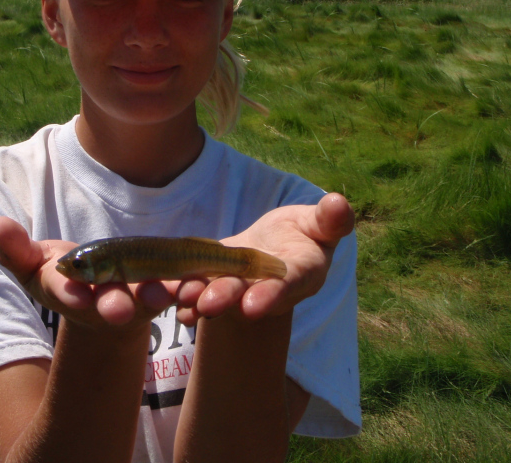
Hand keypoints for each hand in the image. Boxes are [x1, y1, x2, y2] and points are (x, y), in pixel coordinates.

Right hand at [0, 217, 176, 329]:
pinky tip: (197, 282)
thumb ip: (15, 248)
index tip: (73, 294)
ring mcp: (133, 298)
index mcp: (68, 291)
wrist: (100, 295)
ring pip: (145, 299)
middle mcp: (100, 300)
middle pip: (108, 303)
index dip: (69, 291)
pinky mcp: (161, 291)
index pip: (65, 291)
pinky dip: (187, 288)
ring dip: (156, 296)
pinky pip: (175, 290)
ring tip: (166, 293)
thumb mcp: (32, 264)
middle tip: (120, 310)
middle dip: (114, 305)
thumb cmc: (61, 275)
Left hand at [174, 193, 354, 324]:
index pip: (286, 286)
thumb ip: (329, 220)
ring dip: (199, 297)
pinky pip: (199, 291)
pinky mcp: (214, 283)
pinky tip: (170, 302)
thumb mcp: (319, 224)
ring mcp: (238, 288)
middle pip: (245, 295)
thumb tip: (340, 203)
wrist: (276, 247)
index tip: (252, 306)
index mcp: (299, 275)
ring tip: (182, 298)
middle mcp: (266, 289)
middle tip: (207, 306)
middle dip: (226, 298)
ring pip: (218, 294)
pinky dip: (184, 298)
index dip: (270, 295)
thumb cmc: (303, 234)